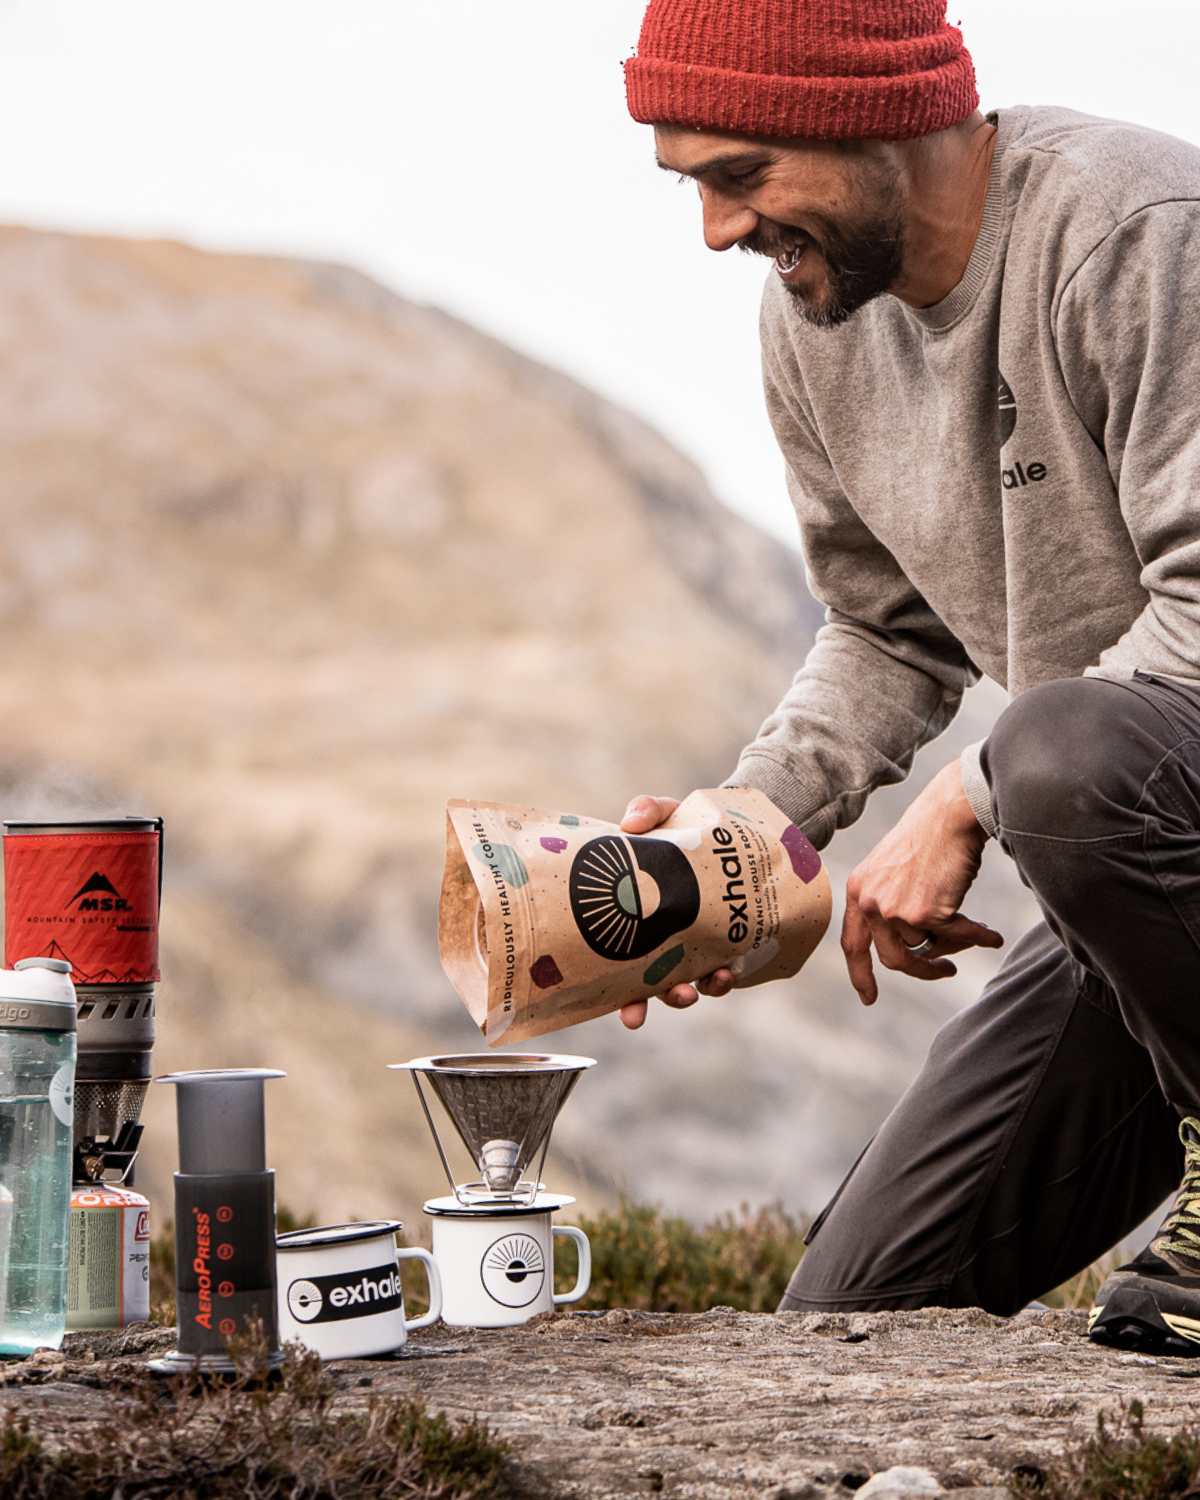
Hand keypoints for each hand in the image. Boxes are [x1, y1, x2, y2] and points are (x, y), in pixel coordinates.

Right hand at [616, 794, 734, 1029]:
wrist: (738, 831)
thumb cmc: (688, 825)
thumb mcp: (665, 812)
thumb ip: (646, 810)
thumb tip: (630, 822)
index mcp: (636, 916)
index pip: (619, 960)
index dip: (617, 994)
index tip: (627, 1013)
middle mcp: (664, 938)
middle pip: (651, 983)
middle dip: (653, 1002)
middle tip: (654, 1007)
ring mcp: (697, 943)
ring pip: (691, 981)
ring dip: (695, 990)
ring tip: (705, 984)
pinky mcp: (730, 941)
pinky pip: (726, 967)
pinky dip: (726, 974)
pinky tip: (730, 969)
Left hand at [842, 759, 1001, 1005]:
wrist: (949, 813)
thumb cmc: (930, 837)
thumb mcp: (894, 870)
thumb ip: (893, 905)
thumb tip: (922, 951)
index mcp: (859, 890)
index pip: (853, 943)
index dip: (860, 973)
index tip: (868, 997)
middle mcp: (871, 902)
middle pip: (893, 958)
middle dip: (920, 971)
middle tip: (943, 971)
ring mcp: (896, 909)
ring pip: (926, 951)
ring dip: (952, 948)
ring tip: (972, 936)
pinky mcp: (925, 913)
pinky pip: (956, 938)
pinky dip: (977, 938)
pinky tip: (991, 936)